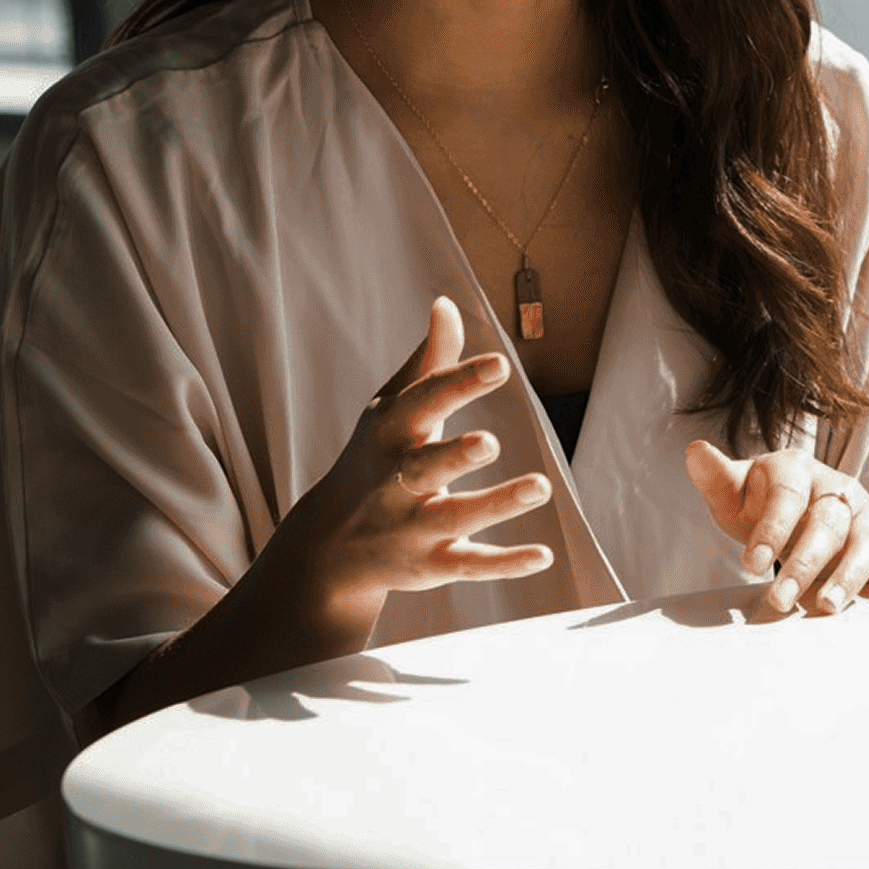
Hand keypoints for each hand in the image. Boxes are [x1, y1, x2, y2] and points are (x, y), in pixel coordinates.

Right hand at [283, 296, 553, 638]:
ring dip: (496, 504)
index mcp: (390, 434)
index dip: (459, 383)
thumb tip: (447, 303)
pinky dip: (505, 564)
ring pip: (455, 517)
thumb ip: (427, 361)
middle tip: (490, 442)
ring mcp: (412, 527)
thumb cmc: (371, 460)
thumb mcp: (390, 410)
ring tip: (541, 486)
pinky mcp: (430, 565)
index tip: (499, 365)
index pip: (424, 403)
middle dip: (455, 454)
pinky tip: (544, 555)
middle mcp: (396, 482)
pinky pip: (469, 565)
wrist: (324, 547)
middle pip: (425, 467)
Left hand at [685, 442, 868, 617]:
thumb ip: (717, 479)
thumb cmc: (764, 505)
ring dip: (849, 576)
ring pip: (866, 540)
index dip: (772, 529)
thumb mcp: (736, 494)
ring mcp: (866, 513)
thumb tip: (695, 452)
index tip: (752, 564)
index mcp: (797, 470)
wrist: (801, 511)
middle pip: (828, 522)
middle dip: (804, 564)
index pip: (788, 495)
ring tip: (825, 607)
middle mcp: (837, 488)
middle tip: (779, 600)